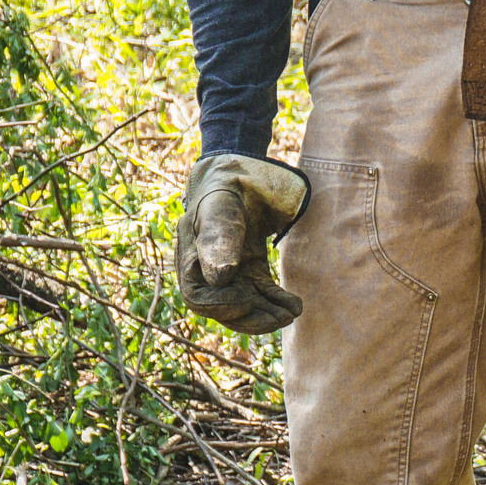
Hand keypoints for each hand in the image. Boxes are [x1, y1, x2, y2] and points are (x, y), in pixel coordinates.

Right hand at [176, 154, 309, 334]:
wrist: (244, 166)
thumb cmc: (230, 179)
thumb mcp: (223, 202)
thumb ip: (219, 235)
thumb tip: (219, 277)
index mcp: (191, 252)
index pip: (198, 296)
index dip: (221, 305)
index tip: (247, 298)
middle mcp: (206, 266)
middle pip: (221, 308)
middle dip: (250, 318)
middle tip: (282, 317)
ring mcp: (229, 268)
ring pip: (242, 305)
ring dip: (266, 315)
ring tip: (292, 312)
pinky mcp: (249, 267)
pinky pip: (259, 294)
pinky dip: (275, 302)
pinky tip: (294, 304)